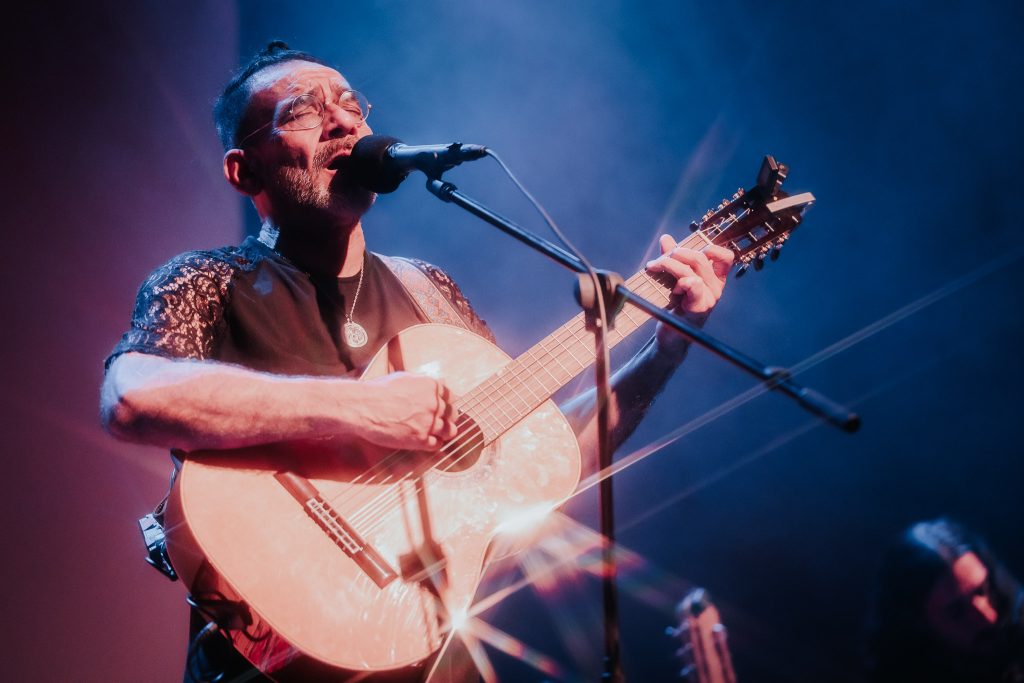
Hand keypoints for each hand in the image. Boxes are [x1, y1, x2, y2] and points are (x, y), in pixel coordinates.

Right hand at [360, 372, 458, 451]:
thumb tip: (440, 382)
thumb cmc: (379, 391)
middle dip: (448, 418)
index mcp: (431, 386)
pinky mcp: (420, 439)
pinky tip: (427, 441)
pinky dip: (434, 443)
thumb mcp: (405, 378)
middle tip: (441, 422)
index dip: (447, 404)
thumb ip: (425, 382)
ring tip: (437, 433)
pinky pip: (437, 444)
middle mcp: (434, 404)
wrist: (364, 407)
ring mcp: (429, 422)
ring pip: (449, 430)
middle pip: (453, 414)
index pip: (451, 397)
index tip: (443, 409)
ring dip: (444, 432)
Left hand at [646, 234, 733, 357]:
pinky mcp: (700, 307)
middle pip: (700, 258)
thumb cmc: (673, 307)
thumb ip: (672, 258)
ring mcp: (710, 298)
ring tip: (653, 268)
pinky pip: (693, 285)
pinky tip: (672, 290)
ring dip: (668, 265)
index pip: (726, 257)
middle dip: (675, 253)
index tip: (692, 251)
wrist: (670, 335)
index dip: (713, 249)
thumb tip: (666, 238)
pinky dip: (680, 283)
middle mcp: (716, 288)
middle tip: (657, 261)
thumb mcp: (673, 279)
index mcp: (714, 279)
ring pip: (691, 270)